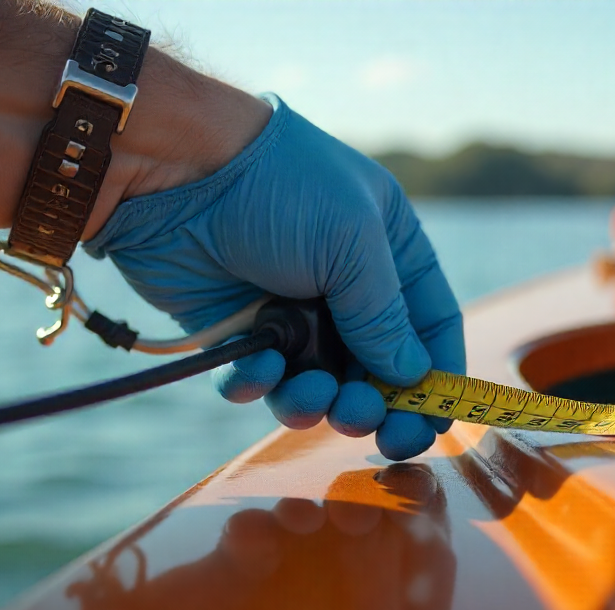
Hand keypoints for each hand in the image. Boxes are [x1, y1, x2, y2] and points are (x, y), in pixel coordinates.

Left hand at [85, 95, 463, 459]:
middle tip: (385, 437)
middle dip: (380, 404)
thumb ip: (385, 316)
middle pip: (377, 366)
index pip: (429, 322)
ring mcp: (290, 308)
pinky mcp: (237, 329)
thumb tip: (414, 377)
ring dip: (320, 402)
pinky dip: (260, 386)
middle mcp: (344, 283)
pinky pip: (258, 379)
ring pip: (318, 382)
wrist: (175, 167)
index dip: (438, 374)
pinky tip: (256, 370)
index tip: (438, 422)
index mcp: (387, 248)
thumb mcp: (353, 244)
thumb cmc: (279, 186)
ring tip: (313, 400)